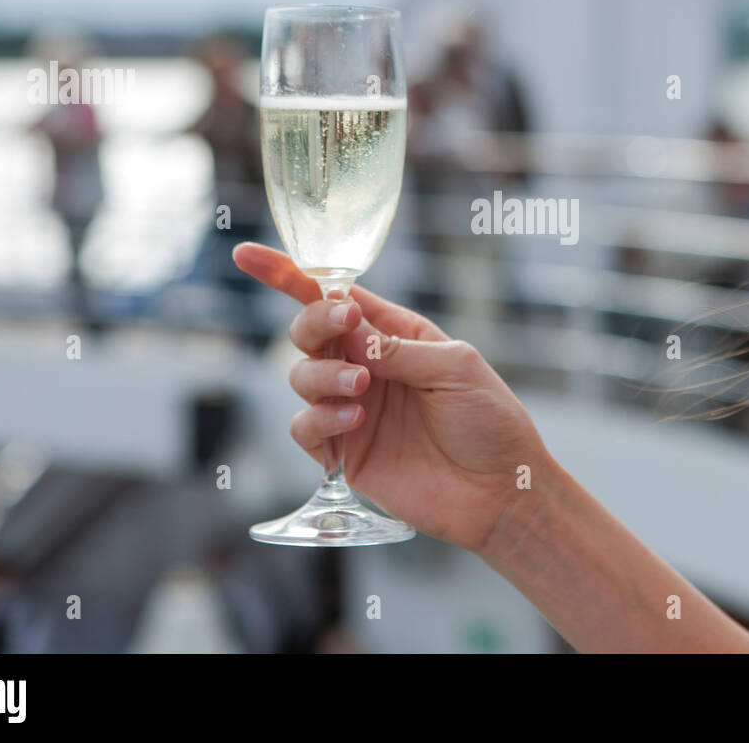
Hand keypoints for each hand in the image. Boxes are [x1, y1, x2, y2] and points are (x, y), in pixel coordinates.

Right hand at [233, 243, 551, 554]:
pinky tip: (354, 420)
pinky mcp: (343, 454)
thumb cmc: (490, 421)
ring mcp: (352, 409)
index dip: (290, 274)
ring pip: (301, 376)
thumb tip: (347, 327)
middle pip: (309, 331)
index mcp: (394, 335)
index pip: (337, 296)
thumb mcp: (454, 367)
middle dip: (314, 321)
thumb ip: (395, 347)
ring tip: (361, 387)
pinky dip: (319, 417)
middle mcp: (367, 368)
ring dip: (323, 374)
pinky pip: (305, 427)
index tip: (247, 257)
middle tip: (344, 326)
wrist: (500, 492)